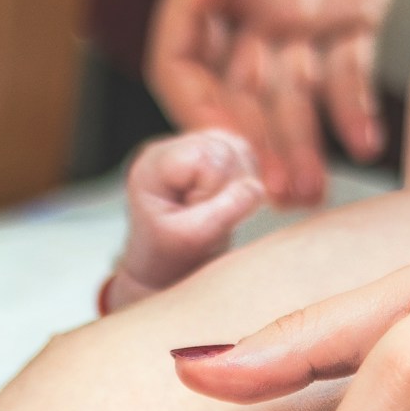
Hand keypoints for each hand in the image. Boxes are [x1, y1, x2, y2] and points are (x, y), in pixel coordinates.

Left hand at [104, 130, 262, 312]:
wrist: (165, 264)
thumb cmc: (169, 255)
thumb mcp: (191, 240)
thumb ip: (223, 212)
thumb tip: (255, 187)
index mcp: (155, 165)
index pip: (204, 158)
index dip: (212, 190)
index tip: (195, 216)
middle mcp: (173, 147)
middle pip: (226, 150)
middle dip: (228, 190)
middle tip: (206, 216)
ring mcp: (195, 146)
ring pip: (242, 151)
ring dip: (238, 188)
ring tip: (214, 211)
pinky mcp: (216, 153)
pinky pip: (249, 158)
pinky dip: (245, 184)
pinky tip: (225, 202)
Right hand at [147, 0, 409, 207]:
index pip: (182, 62)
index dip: (197, 107)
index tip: (224, 144)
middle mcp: (248, 5)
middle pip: (239, 93)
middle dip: (254, 145)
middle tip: (275, 190)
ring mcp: (300, 11)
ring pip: (293, 95)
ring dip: (301, 146)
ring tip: (314, 191)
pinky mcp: (355, 7)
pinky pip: (351, 70)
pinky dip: (358, 109)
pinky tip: (368, 145)